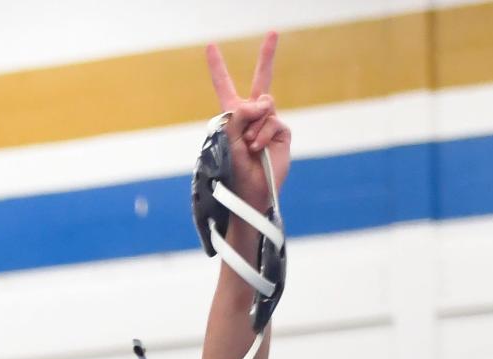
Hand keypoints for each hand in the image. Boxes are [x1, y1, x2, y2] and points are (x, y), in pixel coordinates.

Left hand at [204, 32, 290, 207]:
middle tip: (273, 32)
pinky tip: (257, 150)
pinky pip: (270, 122)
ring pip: (263, 105)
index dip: (217, 66)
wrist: (249, 192)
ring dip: (252, 127)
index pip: (224, 86)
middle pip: (261, 80)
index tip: (210, 46)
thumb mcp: (227, 138)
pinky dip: (261, 136)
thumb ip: (238, 114)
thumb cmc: (233, 170)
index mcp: (233, 116)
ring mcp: (269, 122)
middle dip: (267, 55)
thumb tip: (261, 104)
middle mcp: (253, 116)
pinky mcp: (281, 132)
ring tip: (248, 147)